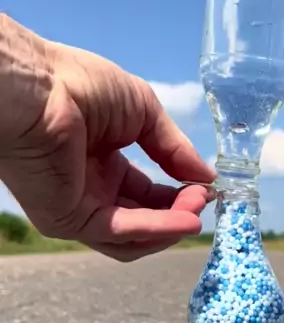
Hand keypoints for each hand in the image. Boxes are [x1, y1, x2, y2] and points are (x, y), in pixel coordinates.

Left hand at [0, 14, 214, 260]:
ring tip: (196, 212)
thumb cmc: (80, 85)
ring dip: (170, 227)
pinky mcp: (68, 219)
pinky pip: (119, 232)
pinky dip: (155, 229)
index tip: (205, 188)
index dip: (178, 194)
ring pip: (132, 238)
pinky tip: (184, 220)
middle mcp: (89, 190)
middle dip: (178, 212)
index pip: (146, 193)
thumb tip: (206, 176)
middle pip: (143, 220)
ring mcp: (77, 208)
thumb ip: (174, 148)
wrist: (39, 86)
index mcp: (102, 163)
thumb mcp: (143, 112)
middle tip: (203, 199)